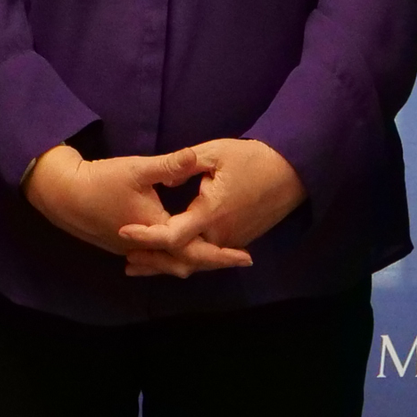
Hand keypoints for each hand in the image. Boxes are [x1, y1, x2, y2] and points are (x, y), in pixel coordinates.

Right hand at [23, 145, 250, 277]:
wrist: (62, 193)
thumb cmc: (100, 180)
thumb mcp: (137, 168)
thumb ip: (170, 165)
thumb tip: (197, 156)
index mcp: (155, 231)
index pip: (196, 251)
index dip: (223, 255)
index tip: (247, 257)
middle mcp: (145, 248)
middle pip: (186, 263)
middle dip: (213, 261)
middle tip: (239, 258)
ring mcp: (131, 250)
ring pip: (169, 264)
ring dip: (192, 260)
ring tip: (215, 255)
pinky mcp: (122, 246)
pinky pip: (156, 259)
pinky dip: (172, 258)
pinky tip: (179, 250)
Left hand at [116, 138, 304, 277]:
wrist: (293, 171)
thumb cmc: (252, 158)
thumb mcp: (214, 153)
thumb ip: (183, 166)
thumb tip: (162, 182)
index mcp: (211, 213)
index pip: (172, 235)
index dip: (146, 236)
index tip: (123, 231)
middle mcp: (221, 234)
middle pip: (181, 257)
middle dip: (154, 261)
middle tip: (127, 261)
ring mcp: (231, 240)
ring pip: (195, 261)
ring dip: (168, 263)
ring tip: (139, 263)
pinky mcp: (238, 240)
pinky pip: (207, 255)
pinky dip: (186, 259)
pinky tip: (169, 257)